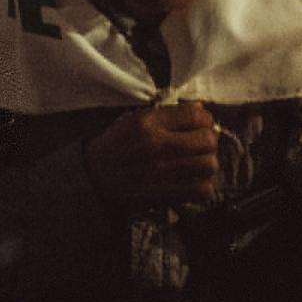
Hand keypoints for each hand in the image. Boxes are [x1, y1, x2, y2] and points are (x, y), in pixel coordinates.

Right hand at [83, 101, 223, 211]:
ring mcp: (159, 170)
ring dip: (207, 165)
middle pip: (207, 140)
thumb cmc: (115, 146)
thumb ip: (165, 114)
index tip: (201, 125)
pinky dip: (202, 188)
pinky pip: (200, 190)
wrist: (92, 176)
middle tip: (202, 146)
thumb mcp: (132, 120)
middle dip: (209, 142)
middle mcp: (154, 143)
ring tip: (198, 165)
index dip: (205, 119)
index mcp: (146, 121)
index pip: (196, 115)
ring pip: (208, 165)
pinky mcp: (161, 193)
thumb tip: (201, 108)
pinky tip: (193, 184)